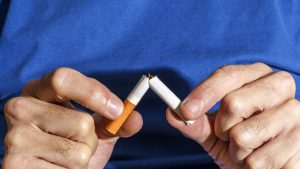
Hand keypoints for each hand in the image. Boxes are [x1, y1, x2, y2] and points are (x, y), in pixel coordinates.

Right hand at [3, 68, 142, 168]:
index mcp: (39, 90)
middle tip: (76, 141)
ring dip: (82, 158)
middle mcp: (20, 107)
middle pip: (81, 122)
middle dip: (91, 138)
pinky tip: (55, 168)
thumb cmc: (73, 142)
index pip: (63, 79)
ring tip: (65, 157)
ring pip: (78, 150)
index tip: (117, 110)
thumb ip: (116, 121)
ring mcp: (14, 137)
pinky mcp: (14, 165)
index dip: (94, 93)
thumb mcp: (97, 127)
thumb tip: (135, 118)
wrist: (55, 168)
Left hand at [167, 63, 299, 168]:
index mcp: (256, 76)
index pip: (227, 75)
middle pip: (233, 102)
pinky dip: (250, 165)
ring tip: (248, 149)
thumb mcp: (214, 132)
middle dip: (222, 127)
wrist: (268, 166)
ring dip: (236, 150)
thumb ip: (195, 122)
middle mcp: (278, 86)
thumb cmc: (242, 143)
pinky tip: (263, 159)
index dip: (203, 93)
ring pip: (243, 134)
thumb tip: (171, 113)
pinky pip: (257, 159)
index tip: (186, 110)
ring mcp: (294, 111)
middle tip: (228, 135)